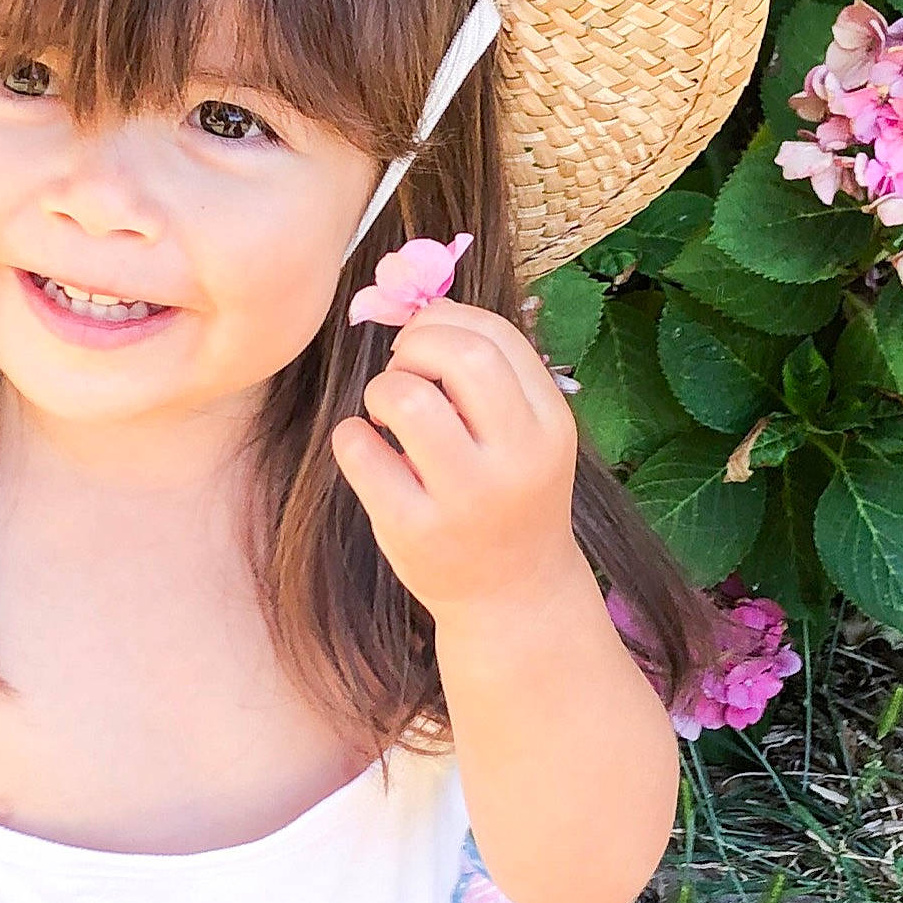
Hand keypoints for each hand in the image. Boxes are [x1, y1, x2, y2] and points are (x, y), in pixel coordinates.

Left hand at [331, 298, 583, 626]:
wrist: (513, 595)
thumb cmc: (509, 495)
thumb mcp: (528, 436)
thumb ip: (492, 376)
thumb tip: (423, 306)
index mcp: (550, 425)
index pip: (497, 336)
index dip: (445, 320)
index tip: (424, 338)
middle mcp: (517, 460)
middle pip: (460, 355)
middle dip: (414, 345)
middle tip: (402, 369)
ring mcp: (466, 499)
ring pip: (406, 397)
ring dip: (381, 389)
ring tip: (386, 414)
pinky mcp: (414, 530)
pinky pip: (359, 449)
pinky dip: (351, 436)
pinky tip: (369, 452)